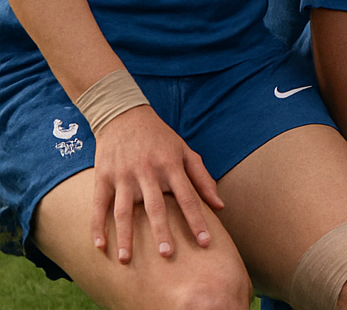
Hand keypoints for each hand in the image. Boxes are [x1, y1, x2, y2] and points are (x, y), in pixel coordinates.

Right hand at [90, 105, 222, 263]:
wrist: (124, 115)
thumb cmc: (160, 138)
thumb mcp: (185, 151)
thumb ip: (202, 179)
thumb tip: (219, 206)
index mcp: (171, 165)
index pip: (188, 198)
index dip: (197, 221)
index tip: (205, 242)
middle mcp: (148, 171)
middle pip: (156, 207)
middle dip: (162, 232)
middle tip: (168, 255)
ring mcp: (123, 175)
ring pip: (124, 210)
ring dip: (125, 235)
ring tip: (127, 260)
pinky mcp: (103, 176)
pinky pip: (99, 205)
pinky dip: (97, 226)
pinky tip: (100, 246)